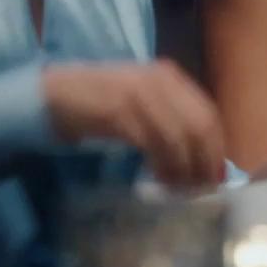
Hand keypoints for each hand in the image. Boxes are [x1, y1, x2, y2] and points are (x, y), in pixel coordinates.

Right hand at [42, 60, 225, 188]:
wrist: (50, 94)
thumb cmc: (96, 102)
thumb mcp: (139, 101)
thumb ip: (168, 117)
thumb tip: (199, 153)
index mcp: (167, 76)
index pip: (207, 113)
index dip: (215, 148)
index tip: (216, 176)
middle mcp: (158, 80)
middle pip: (199, 126)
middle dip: (204, 162)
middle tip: (202, 189)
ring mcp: (138, 93)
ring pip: (178, 137)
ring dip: (184, 169)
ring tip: (181, 189)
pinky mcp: (118, 111)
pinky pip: (151, 142)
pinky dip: (161, 164)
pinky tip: (160, 179)